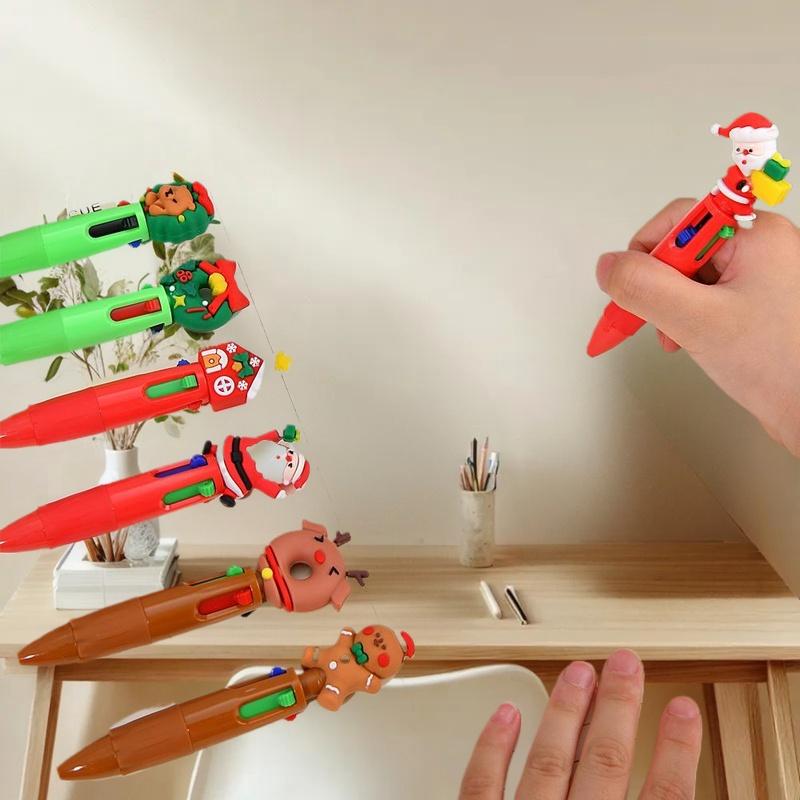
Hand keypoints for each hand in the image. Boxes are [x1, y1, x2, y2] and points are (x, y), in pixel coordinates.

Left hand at [459, 649, 700, 798]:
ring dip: (565, 711)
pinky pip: (481, 786)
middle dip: (618, 706)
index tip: (683, 709)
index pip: (664, 797)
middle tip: (626, 663)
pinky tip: (506, 713)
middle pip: (605, 763)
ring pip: (548, 761)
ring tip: (579, 671)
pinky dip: (493, 747)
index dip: (678, 749)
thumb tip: (667, 788)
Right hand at [595, 200, 799, 454]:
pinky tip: (690, 342)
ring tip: (674, 337)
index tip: (628, 289)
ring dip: (669, 308)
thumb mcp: (697, 321)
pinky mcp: (756, 305)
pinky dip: (687, 319)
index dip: (644, 254)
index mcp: (756, 236)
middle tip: (645, 318)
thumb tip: (608, 266)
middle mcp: (760, 249)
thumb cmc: (782, 366)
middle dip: (656, 288)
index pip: (678, 221)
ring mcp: (760, 277)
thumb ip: (643, 287)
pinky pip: (706, 299)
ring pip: (690, 278)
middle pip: (681, 251)